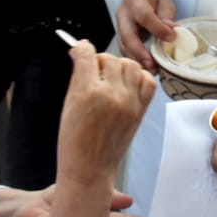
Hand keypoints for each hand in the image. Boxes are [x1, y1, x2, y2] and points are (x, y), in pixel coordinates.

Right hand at [56, 40, 156, 183]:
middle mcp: (112, 95)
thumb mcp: (68, 105)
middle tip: (94, 73)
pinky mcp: (141, 111)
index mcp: (88, 92)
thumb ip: (77, 78)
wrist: (90, 168)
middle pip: (111, 58)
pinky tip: (127, 85)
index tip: (80, 50)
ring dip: (120, 67)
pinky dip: (139, 78)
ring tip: (111, 79)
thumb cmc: (74, 141)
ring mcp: (130, 102)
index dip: (81, 49)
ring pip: (131, 65)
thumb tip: (80, 54)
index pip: (87, 55)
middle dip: (100, 61)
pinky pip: (148, 81)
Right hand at [115, 0, 176, 69]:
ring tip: (153, 70)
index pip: (144, 16)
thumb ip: (167, 17)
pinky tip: (147, 68)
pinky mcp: (121, 37)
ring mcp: (119, 27)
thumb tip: (173, 33)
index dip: (158, 29)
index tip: (171, 38)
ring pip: (124, 46)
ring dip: (138, 60)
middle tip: (154, 65)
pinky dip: (136, 60)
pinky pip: (125, 50)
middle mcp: (123, 14)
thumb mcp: (164, 1)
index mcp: (134, 1)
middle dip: (140, 53)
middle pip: (127, 36)